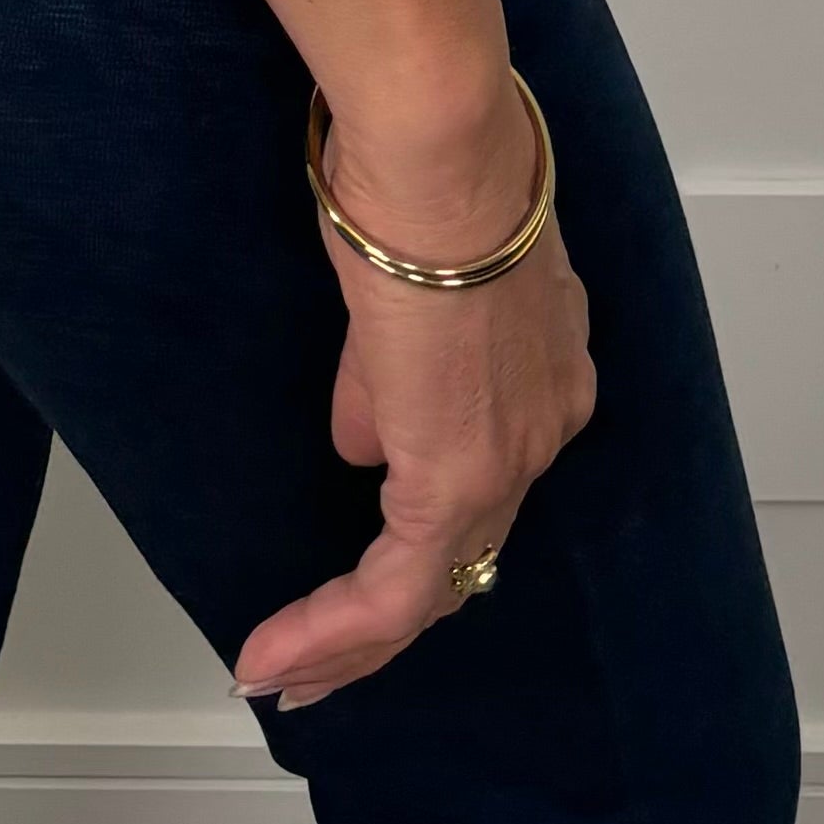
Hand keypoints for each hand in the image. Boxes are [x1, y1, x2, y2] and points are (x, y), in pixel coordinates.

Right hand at [232, 107, 595, 715]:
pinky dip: (333, 627)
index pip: (487, 472)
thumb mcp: (403, 284)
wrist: (440, 153)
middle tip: (328, 657)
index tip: (372, 543)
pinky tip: (277, 650)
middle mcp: (545, 425)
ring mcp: (508, 461)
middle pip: (469, 552)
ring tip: (291, 670)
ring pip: (435, 586)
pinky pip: (393, 587)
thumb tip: (362, 442)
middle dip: (392, 612)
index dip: (426, 519)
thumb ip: (389, 378)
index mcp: (546, 370)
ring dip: (355, 638)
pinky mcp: (453, 483)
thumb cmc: (417, 174)